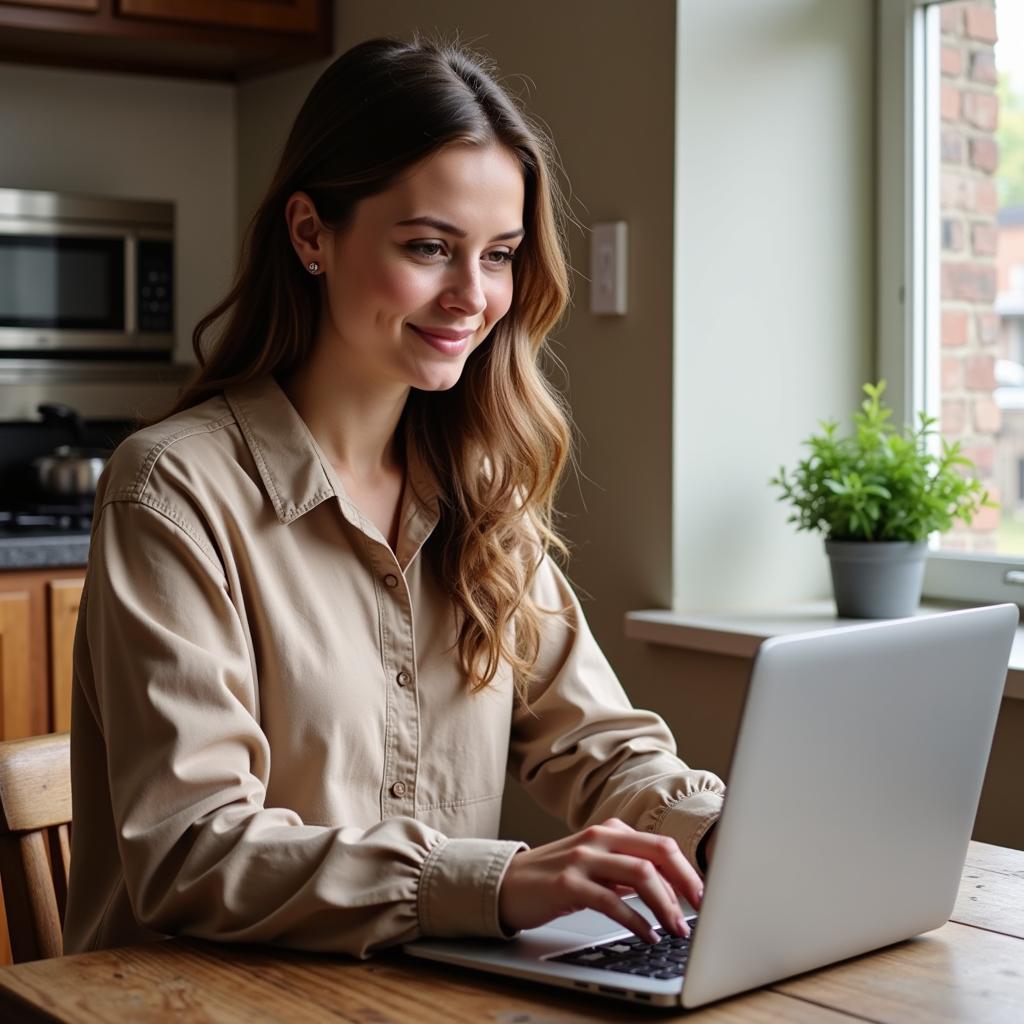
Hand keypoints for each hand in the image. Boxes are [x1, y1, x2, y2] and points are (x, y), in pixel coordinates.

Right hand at [498, 817, 702, 943]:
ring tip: (676, 928)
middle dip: (685, 883)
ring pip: (640, 874)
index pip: (661, 845)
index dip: (688, 870)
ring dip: (665, 905)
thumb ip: (627, 871)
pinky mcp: (567, 883)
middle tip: (700, 910)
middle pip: (657, 852)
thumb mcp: (596, 867)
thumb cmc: (554, 877)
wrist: (506, 883)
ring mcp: (583, 859)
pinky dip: (636, 921)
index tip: (704, 895)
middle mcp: (599, 839)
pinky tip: (646, 935)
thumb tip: (669, 890)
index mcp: (610, 831)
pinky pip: (612, 902)